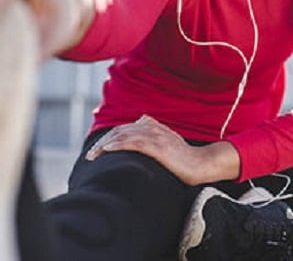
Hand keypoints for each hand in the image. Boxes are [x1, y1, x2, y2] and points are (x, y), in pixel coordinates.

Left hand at [86, 115, 239, 184]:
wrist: (201, 164)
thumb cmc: (185, 160)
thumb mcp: (167, 146)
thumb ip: (154, 140)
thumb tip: (140, 145)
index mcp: (153, 127)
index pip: (125, 128)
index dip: (110, 137)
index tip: (99, 149)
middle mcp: (152, 128)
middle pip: (120, 131)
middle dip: (103, 142)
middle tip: (91, 155)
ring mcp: (155, 136)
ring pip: (123, 135)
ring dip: (105, 145)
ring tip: (93, 155)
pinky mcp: (157, 147)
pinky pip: (133, 142)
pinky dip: (117, 145)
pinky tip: (107, 150)